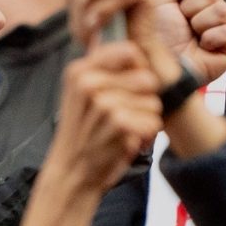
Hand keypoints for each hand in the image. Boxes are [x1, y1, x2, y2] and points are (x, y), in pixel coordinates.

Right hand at [46, 42, 162, 191]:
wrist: (71, 174)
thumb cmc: (84, 134)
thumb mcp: (82, 96)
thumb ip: (105, 71)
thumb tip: (136, 52)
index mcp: (79, 71)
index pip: (129, 51)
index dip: (140, 69)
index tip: (132, 88)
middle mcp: (89, 82)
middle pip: (147, 78)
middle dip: (144, 100)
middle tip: (125, 117)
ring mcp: (104, 103)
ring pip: (154, 102)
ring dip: (145, 121)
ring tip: (123, 131)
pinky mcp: (119, 123)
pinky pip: (154, 121)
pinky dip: (146, 136)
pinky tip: (127, 142)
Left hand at [154, 0, 225, 82]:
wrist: (155, 64)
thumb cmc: (152, 33)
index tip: (172, 4)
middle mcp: (208, 11)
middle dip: (191, 8)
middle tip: (181, 24)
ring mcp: (221, 30)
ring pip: (223, 9)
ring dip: (200, 23)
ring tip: (191, 36)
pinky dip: (211, 38)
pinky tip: (202, 47)